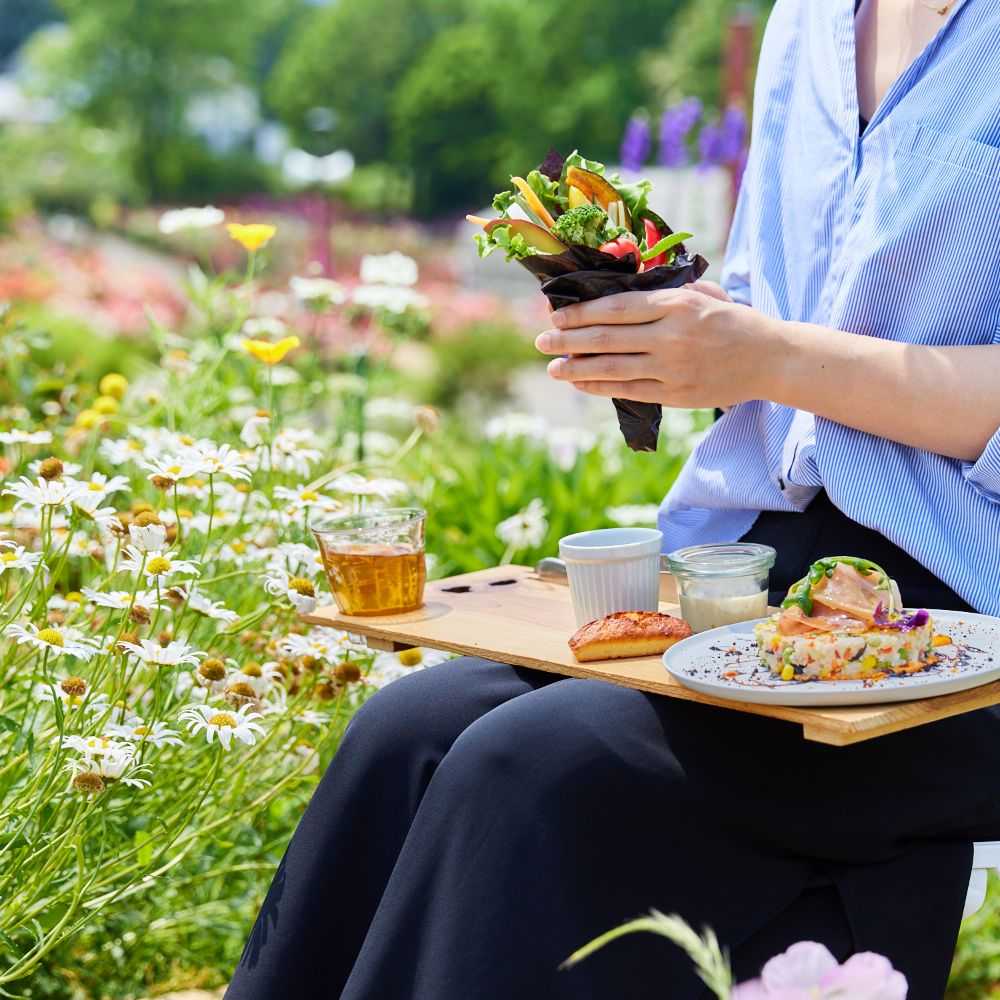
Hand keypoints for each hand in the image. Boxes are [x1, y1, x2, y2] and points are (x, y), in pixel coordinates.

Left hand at [534, 285, 781, 407]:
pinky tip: (581, 384)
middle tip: (541, 342)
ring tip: (553, 368)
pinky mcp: (675, 394)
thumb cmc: (733, 321)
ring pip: (612, 368)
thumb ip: (664, 291)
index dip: (581, 313)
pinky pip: (629, 391)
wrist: (770, 358)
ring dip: (577, 368)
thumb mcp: (703, 294)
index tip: (555, 316)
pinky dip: (601, 387)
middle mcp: (671, 336)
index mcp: (676, 305)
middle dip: (567, 341)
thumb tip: (620, 290)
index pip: (616, 308)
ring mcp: (672, 369)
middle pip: (606, 338)